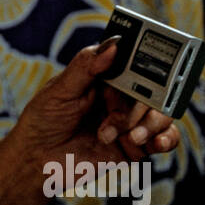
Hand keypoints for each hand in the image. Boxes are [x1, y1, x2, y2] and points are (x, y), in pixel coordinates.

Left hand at [0, 38, 179, 204]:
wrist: (37, 161)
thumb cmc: (43, 120)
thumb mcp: (60, 89)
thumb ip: (87, 67)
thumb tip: (113, 44)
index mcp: (105, 78)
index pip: (134, 65)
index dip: (146, 68)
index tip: (148, 74)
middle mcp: (121, 97)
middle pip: (153, 91)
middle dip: (141, 105)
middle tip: (119, 118)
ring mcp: (130, 121)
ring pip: (161, 114)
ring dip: (151, 124)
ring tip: (129, 136)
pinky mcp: (135, 146)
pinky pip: (164, 138)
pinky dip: (167, 138)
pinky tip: (156, 143)